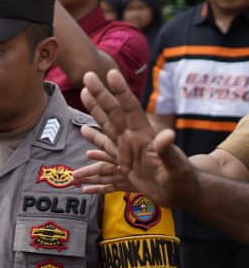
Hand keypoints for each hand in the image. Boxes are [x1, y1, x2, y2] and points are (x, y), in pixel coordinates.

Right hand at [74, 70, 183, 203]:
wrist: (183, 193)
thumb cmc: (183, 179)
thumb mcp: (177, 167)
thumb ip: (167, 151)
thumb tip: (166, 135)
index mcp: (144, 136)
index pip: (130, 109)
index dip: (120, 92)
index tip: (110, 74)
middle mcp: (133, 138)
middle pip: (113, 112)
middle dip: (101, 94)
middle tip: (87, 76)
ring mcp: (127, 149)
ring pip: (106, 126)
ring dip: (95, 110)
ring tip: (85, 94)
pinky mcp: (124, 163)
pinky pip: (105, 149)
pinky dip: (94, 141)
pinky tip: (84, 135)